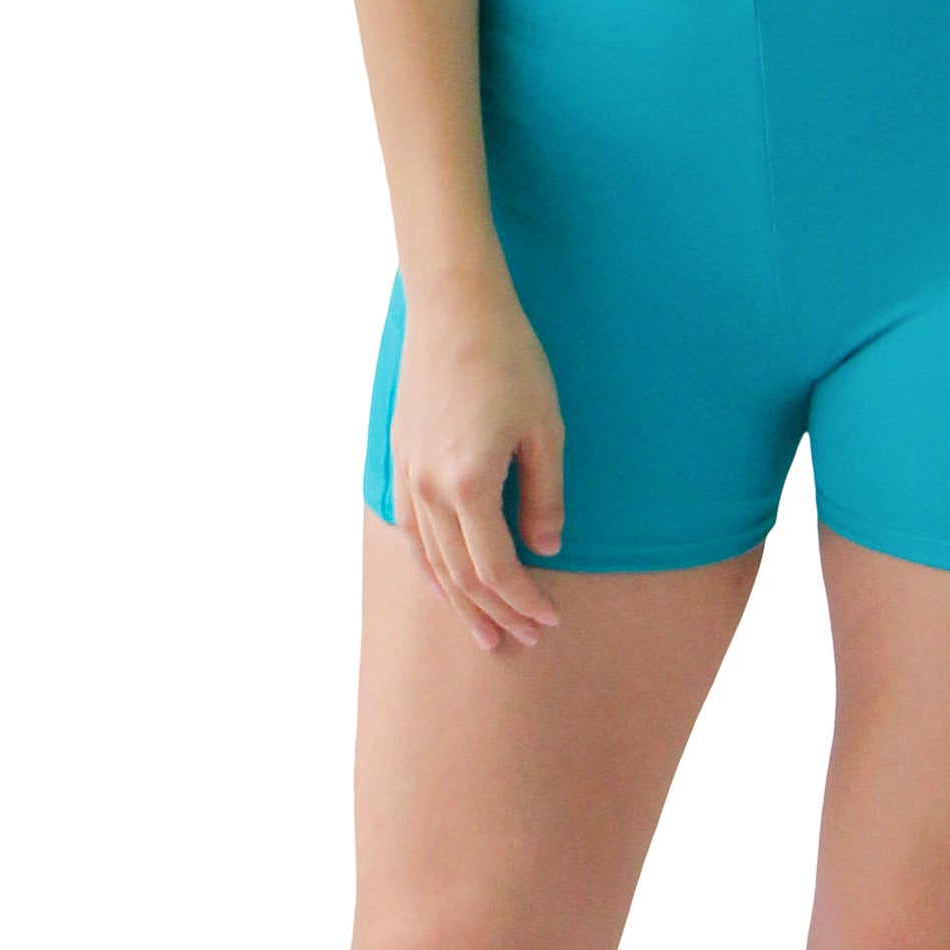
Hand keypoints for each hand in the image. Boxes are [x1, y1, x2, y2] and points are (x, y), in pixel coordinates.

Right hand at [389, 266, 566, 652]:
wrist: (454, 308)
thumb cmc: (510, 359)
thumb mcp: (545, 427)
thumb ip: (545, 495)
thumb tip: (545, 549)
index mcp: (470, 484)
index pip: (497, 568)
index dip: (524, 601)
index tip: (549, 621)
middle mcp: (430, 490)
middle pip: (461, 575)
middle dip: (494, 613)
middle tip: (521, 642)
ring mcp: (409, 476)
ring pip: (431, 560)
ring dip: (459, 601)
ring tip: (483, 632)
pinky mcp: (400, 459)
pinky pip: (408, 531)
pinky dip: (427, 566)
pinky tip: (440, 581)